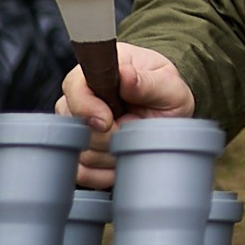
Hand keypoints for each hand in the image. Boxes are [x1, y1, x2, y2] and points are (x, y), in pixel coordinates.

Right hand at [56, 44, 196, 188]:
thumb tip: (126, 75)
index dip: (88, 107)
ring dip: (110, 154)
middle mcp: (81, 97)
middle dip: (108, 135)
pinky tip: (122, 158)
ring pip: (80, 152)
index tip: (108, 120)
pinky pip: (81, 172)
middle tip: (133, 128)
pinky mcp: (79, 152)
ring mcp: (77, 125)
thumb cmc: (167, 94)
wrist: (170, 115)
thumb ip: (147, 82)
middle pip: (74, 125)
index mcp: (100, 71)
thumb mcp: (168, 86)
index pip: (74, 86)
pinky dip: (104, 172)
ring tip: (132, 140)